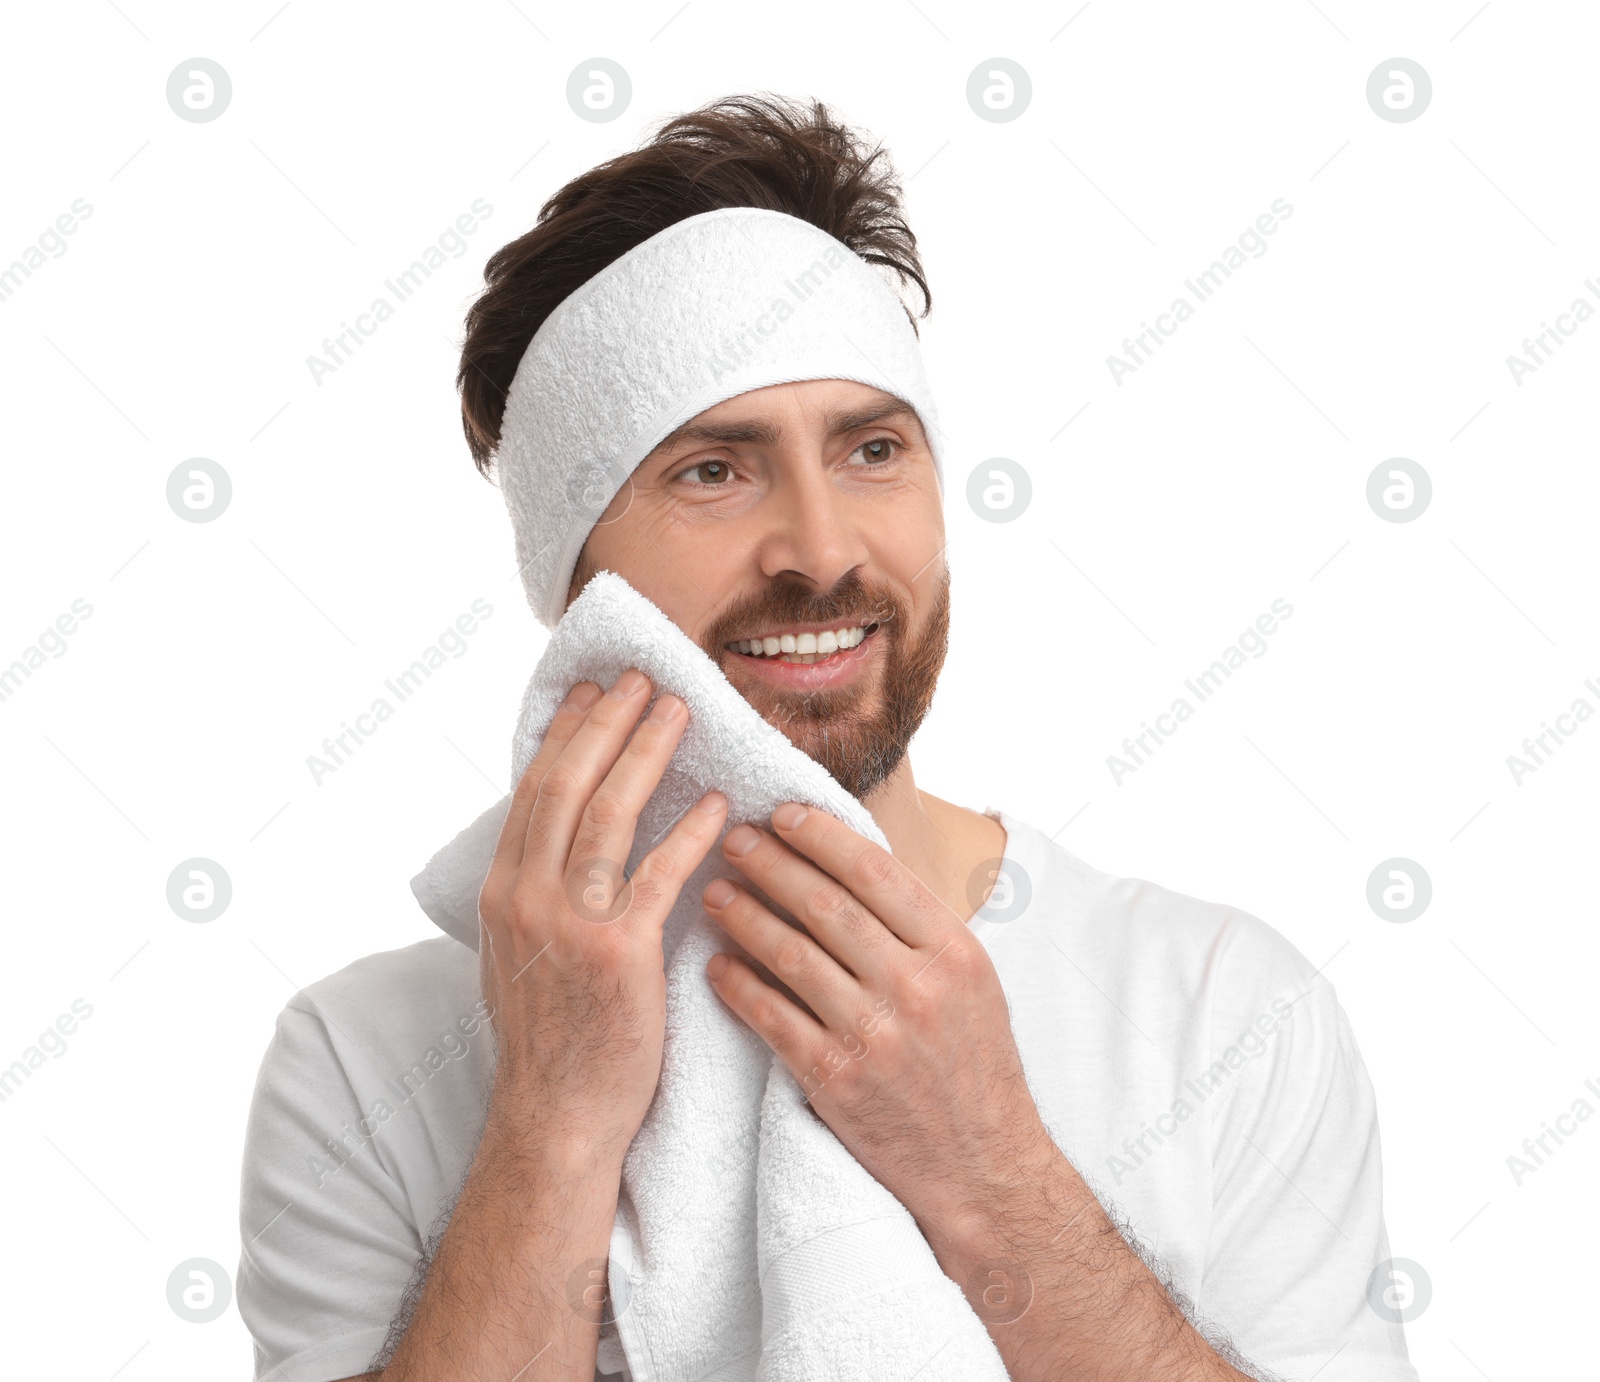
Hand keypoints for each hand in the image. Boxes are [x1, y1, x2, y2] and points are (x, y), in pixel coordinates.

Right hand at [477, 669, 728, 1167]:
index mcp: (500, 890)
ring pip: (608, 815)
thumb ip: (535, 889)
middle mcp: (524, 897)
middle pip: (566, 785)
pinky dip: (690, 834)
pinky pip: (658, 876)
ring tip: (678, 711)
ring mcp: (567, 924)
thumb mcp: (516, 952)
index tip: (591, 690)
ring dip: (647, 755)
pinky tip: (719, 804)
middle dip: (606, 724)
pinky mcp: (617, 955)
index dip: (565, 734)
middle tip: (641, 678)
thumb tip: (560, 837)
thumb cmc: (550, 1037)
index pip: (532, 790)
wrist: (555, 1118)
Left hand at [700, 804, 1053, 1250]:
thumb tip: (852, 864)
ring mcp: (874, 1035)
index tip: (781, 814)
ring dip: (743, 916)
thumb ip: (920, 928)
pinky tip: (717, 964)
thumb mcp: (973, 982)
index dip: (820, 836)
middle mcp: (916, 986)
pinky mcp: (835, 1080)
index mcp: (954, 951)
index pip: (875, 871)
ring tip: (713, 893)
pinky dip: (737, 984)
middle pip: (825, 904)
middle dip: (770, 864)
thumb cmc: (975, 1066)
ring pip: (790, 954)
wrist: (983, 1168)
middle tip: (732, 840)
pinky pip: (770, 1016)